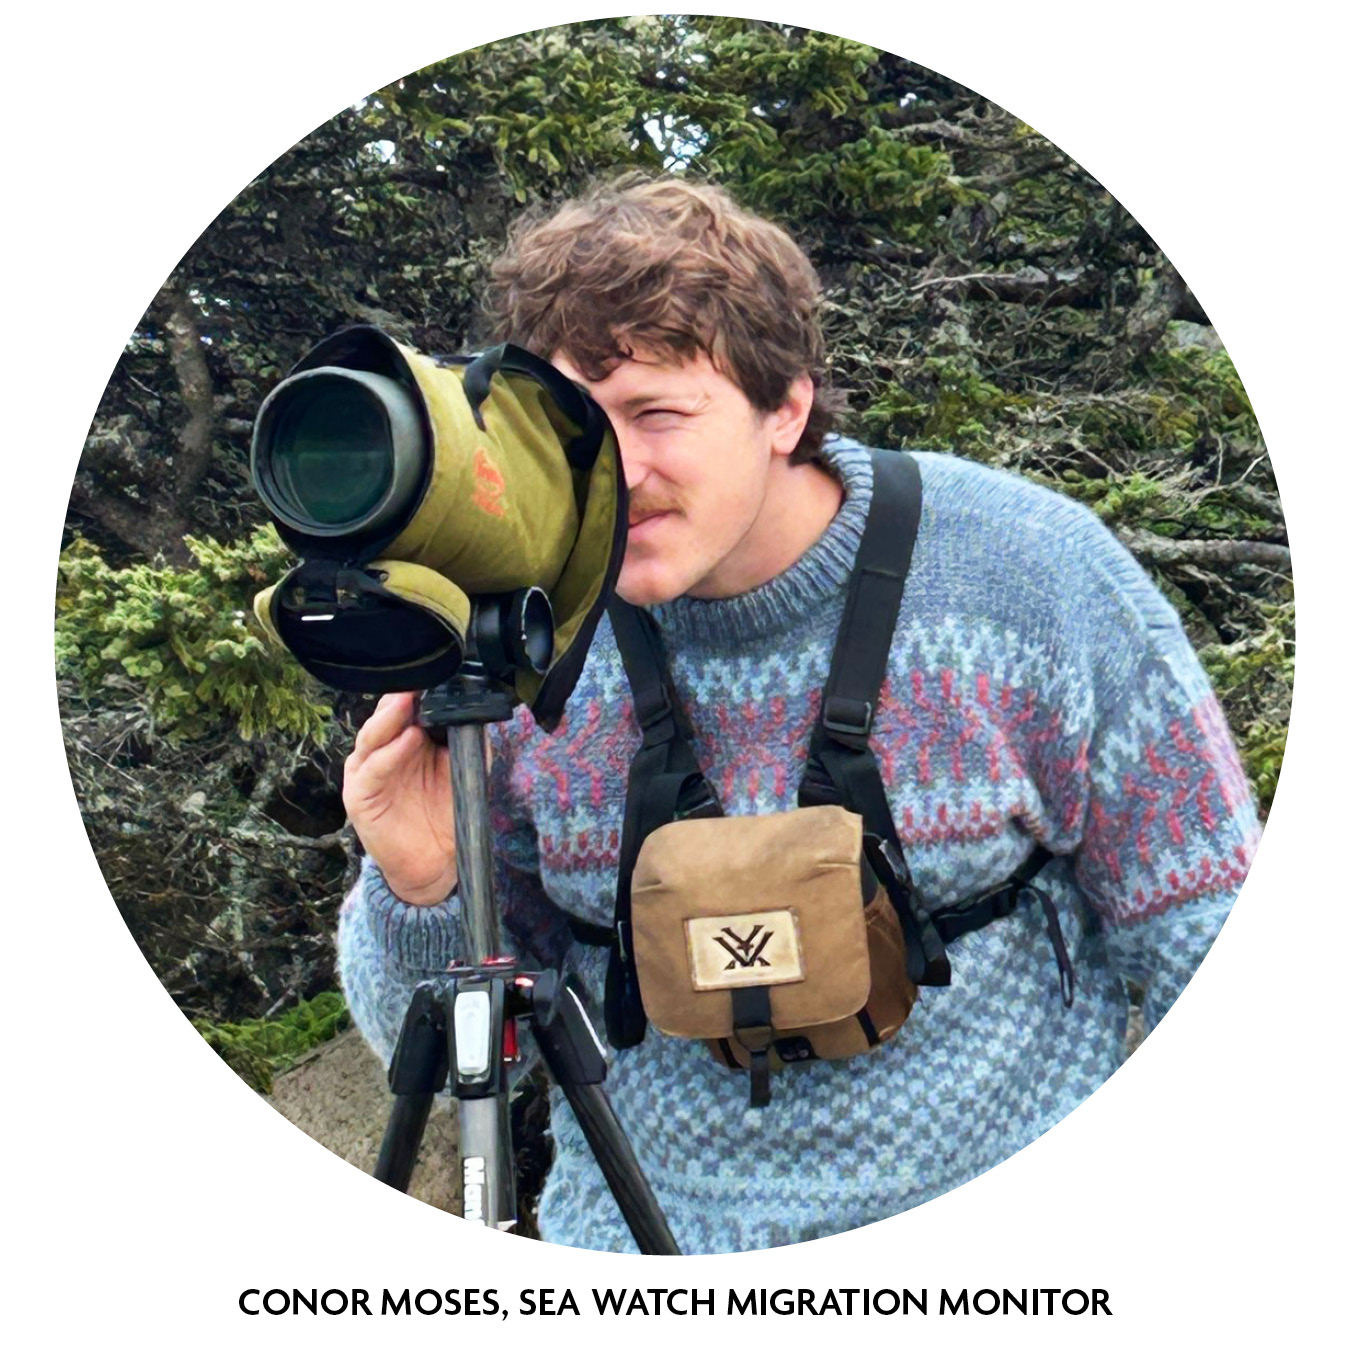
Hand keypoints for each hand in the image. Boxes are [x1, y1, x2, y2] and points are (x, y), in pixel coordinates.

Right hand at [343, 691, 458, 905]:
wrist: (435, 860)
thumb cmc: (445, 809)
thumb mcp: (462, 766)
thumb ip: (465, 737)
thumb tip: (476, 706)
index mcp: (403, 738)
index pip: (404, 705)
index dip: (418, 690)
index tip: (435, 671)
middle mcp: (381, 749)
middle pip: (385, 715)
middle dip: (400, 697)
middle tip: (417, 680)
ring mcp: (367, 771)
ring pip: (372, 736)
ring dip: (390, 718)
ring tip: (407, 703)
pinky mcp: (359, 796)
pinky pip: (373, 769)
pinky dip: (390, 753)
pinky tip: (408, 740)